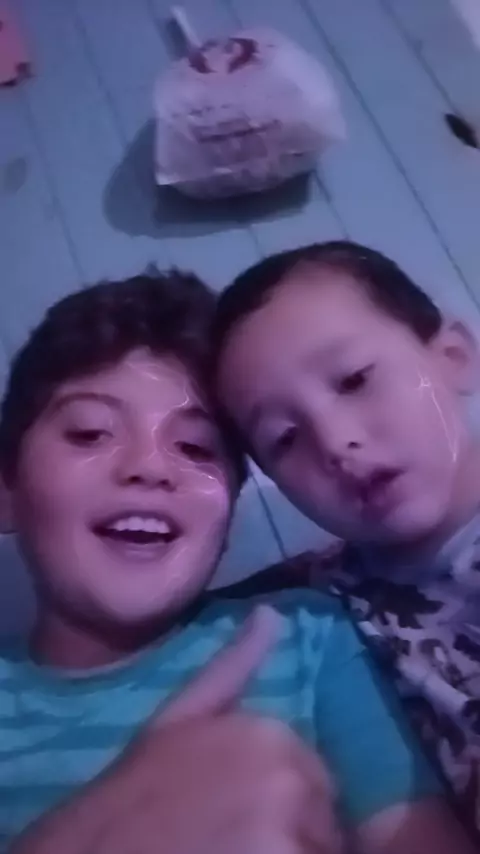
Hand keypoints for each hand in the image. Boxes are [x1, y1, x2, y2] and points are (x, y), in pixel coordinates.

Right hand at [10, 606, 341, 853]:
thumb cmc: (138, 790)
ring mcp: (287, 823)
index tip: (247, 818)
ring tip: (237, 852)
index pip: (315, 782)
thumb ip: (233, 668)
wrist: (97, 847)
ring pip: (317, 848)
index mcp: (271, 734)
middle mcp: (289, 772)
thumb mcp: (181, 718)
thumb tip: (271, 614)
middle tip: (237, 840)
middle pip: (322, 819)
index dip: (288, 809)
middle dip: (293, 834)